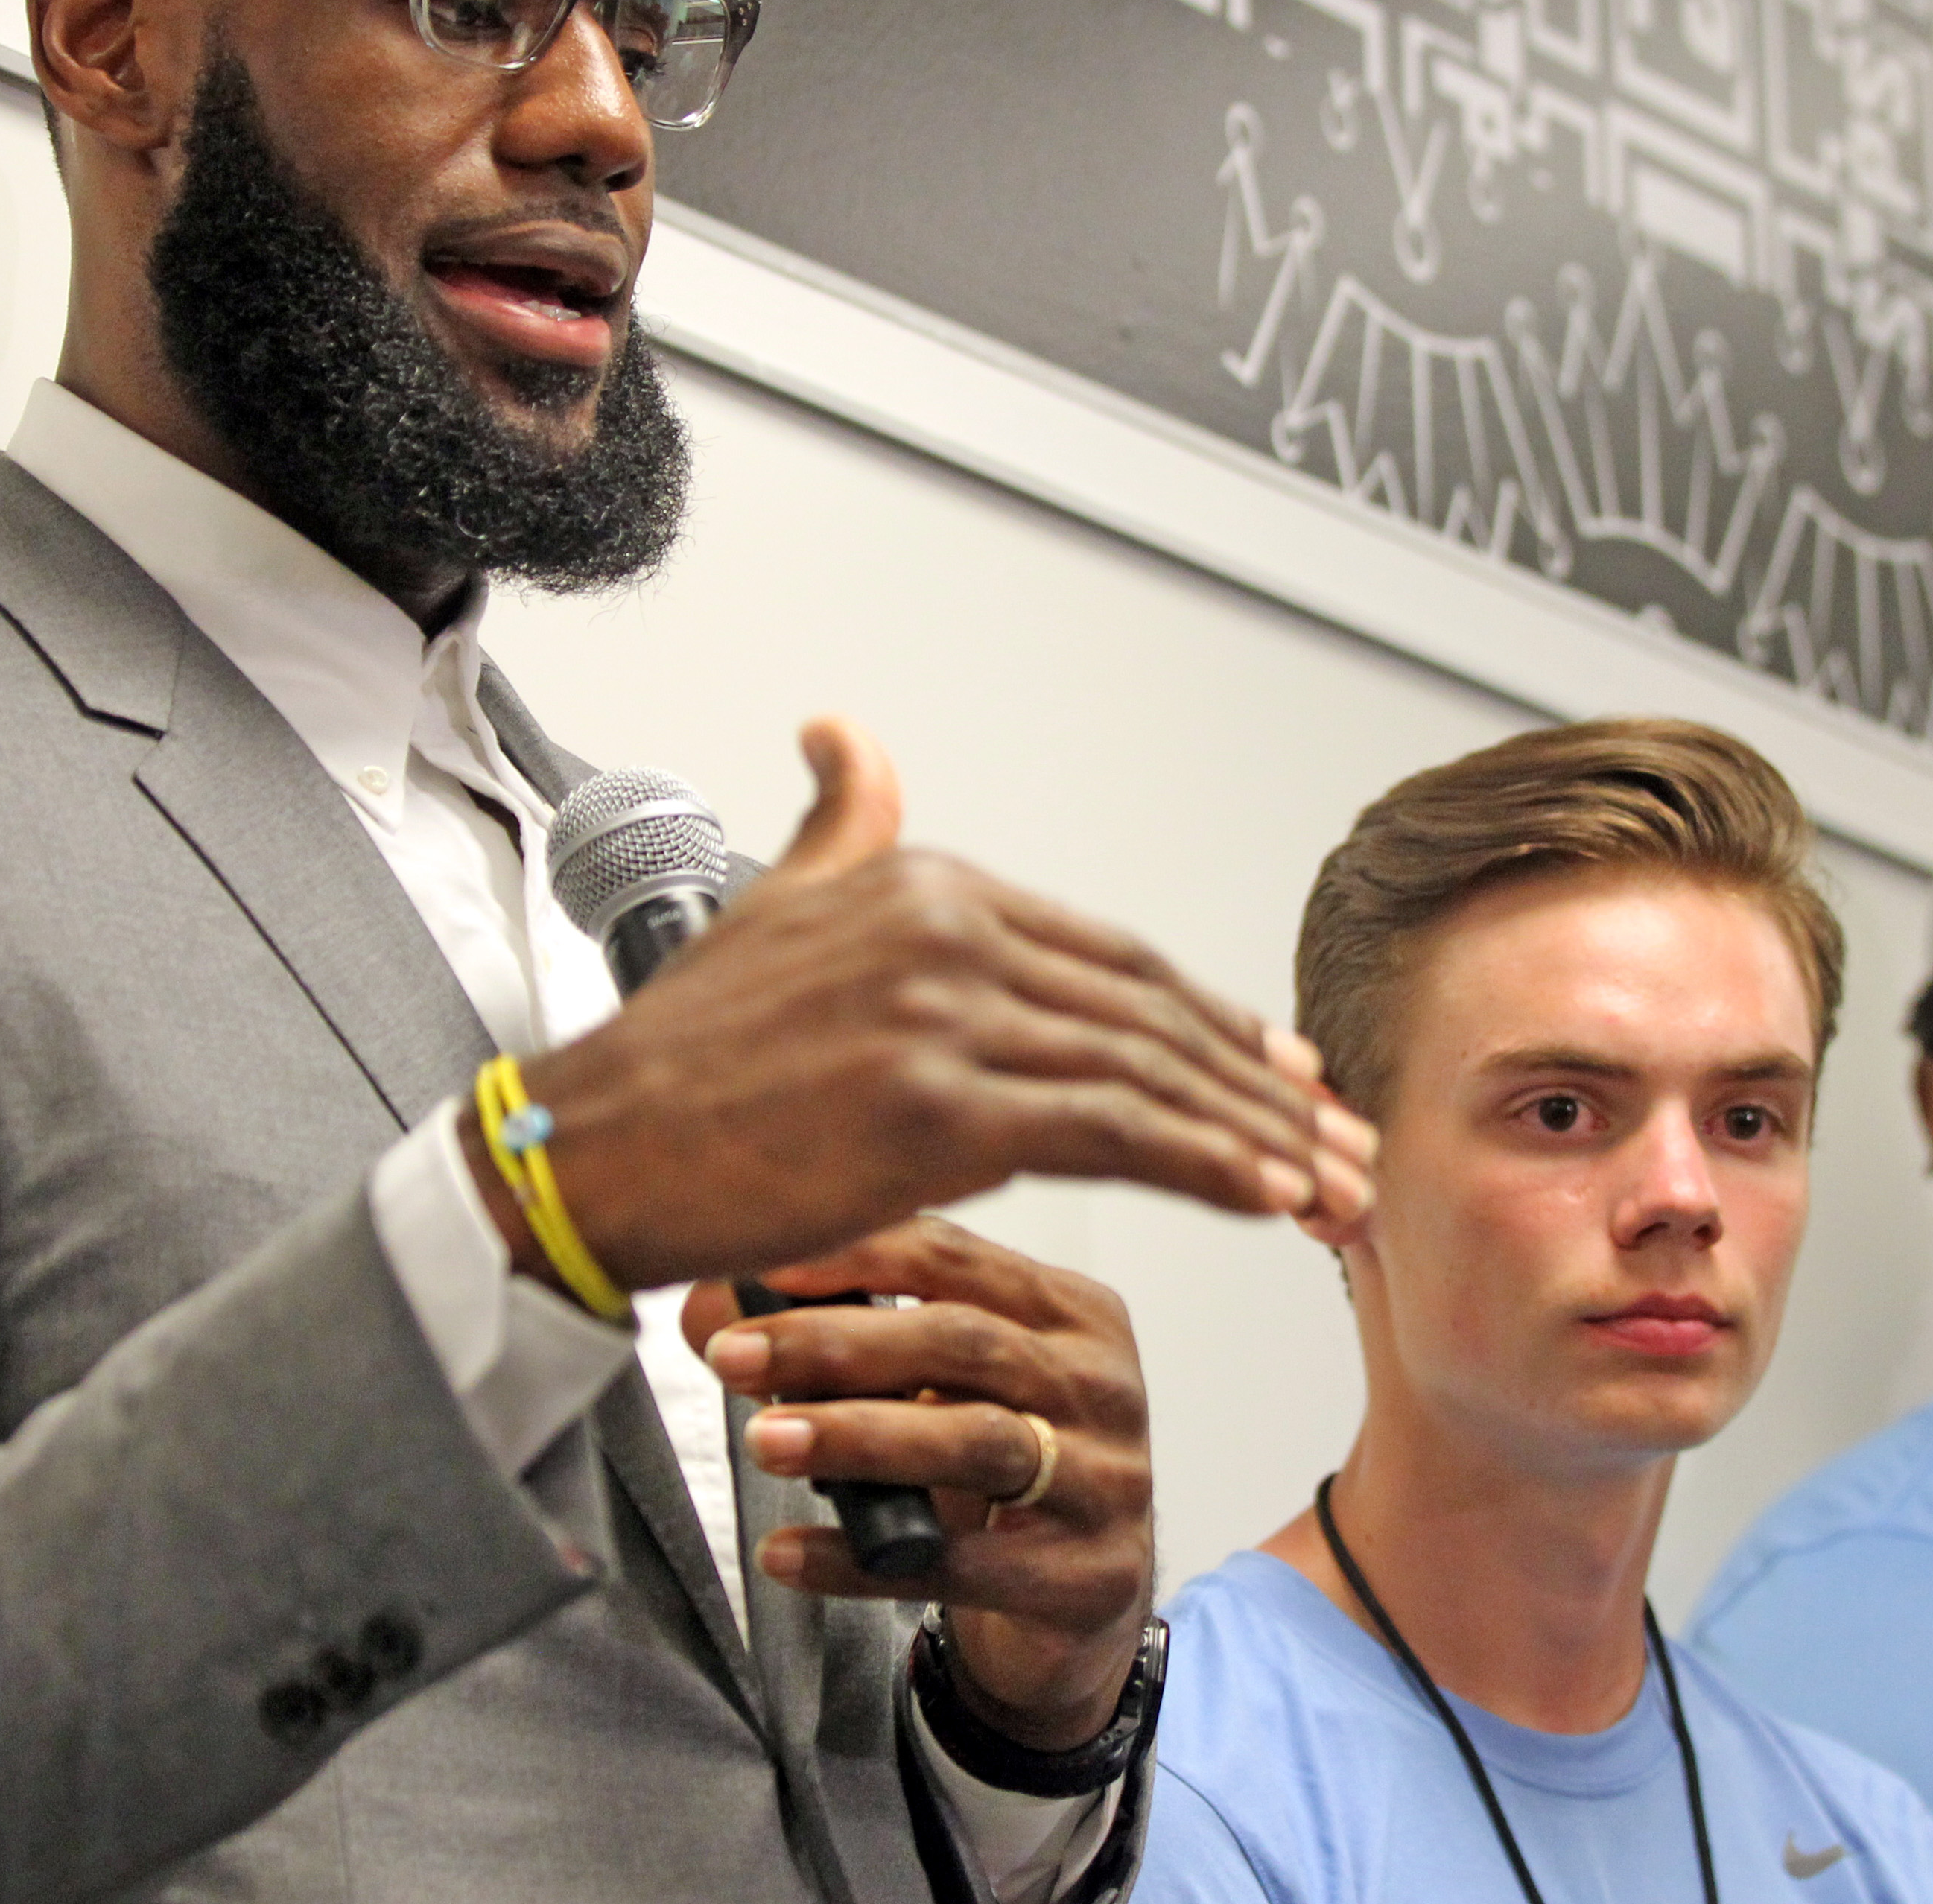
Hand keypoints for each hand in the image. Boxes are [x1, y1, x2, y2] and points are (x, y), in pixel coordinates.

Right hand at [508, 719, 1371, 1294]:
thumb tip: (849, 737)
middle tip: (1338, 1139)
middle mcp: (950, 931)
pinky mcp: (940, 1107)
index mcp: (928, 883)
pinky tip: (1265, 1196)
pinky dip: (1207, 1164)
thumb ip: (843, 821)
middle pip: (1151, 1009)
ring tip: (1328, 1188)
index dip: (1211, 1020)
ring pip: (1149, 1073)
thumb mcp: (774, 902)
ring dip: (1259, 1137)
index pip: (1114, 954)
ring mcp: (946, 1015)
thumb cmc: (682, 1055)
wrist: (594, 1149)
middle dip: (1263, 1086)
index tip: (1281, 1074)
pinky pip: (1113, 1134)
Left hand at [691, 1218, 1150, 1747]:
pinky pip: (964, 1566)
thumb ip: (837, 1338)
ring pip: (975, 1441)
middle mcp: (1101, 1384)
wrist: (1083, 1604)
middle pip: (961, 1344)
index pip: (955, 1258)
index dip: (856, 1255)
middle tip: (733, 1357)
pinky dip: (863, 1561)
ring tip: (762, 1441)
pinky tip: (789, 1554)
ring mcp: (1108, 1482)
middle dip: (836, 1345)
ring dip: (858, 1437)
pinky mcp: (1089, 1578)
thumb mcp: (932, 1392)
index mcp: (1070, 1313)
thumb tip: (706, 1303)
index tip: (763, 1265)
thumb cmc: (995, 1471)